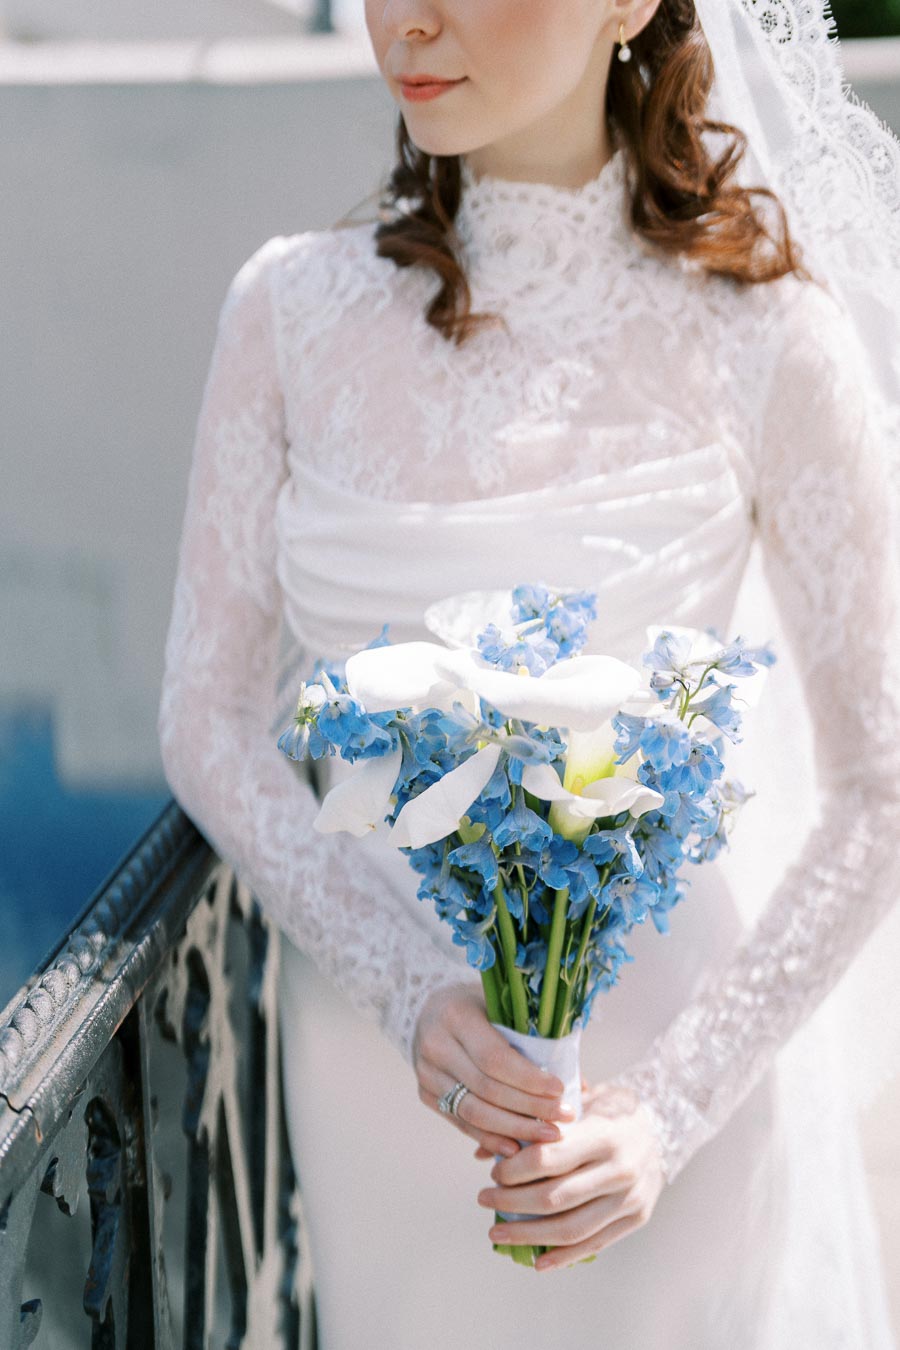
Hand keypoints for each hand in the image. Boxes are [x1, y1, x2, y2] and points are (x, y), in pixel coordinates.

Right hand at [413, 981, 575, 1156]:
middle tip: (563, 1119)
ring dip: (514, 1129)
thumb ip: (536, 1039)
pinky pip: (461, 1123)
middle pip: (486, 1089)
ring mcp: (426, 1073)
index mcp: (455, 1015)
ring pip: (473, 1112)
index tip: (560, 1091)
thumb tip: (580, 1085)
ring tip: (547, 1135)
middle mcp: (434, 1045)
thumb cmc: (482, 1006)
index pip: (495, 1058)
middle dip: (529, 1109)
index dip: (529, 1080)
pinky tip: (516, 1146)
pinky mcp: (426, 1095)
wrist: (433, 1010)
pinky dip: (490, 1138)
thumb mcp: (504, 1007)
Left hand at [475, 1079, 665, 1270]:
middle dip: (511, 1202)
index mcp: (604, 1134)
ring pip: (571, 1228)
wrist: (664, 1126)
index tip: (494, 1172)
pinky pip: (594, 1244)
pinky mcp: (636, 1219)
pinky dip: (563, 1256)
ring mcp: (630, 1198)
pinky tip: (537, 1260)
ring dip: (528, 1234)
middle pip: (554, 1197)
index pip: (549, 1158)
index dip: (515, 1169)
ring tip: (498, 1231)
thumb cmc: (610, 1110)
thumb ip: (537, 1123)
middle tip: (484, 1199)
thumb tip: (485, 1150)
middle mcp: (619, 1169)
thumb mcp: (580, 1101)